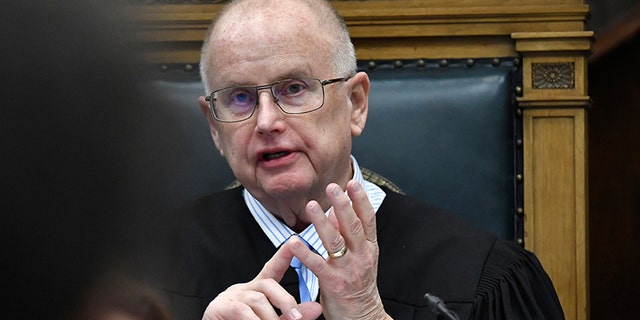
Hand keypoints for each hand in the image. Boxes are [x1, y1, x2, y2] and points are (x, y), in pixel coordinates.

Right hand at [202, 242, 322, 319]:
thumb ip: (291, 315)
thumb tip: (317, 308)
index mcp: (256, 291)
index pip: (272, 270)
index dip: (283, 256)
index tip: (294, 241)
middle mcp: (243, 290)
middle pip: (268, 284)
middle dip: (285, 299)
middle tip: (296, 317)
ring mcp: (230, 297)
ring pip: (257, 299)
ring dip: (271, 317)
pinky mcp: (218, 308)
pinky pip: (240, 310)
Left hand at [292, 180, 391, 319]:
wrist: (363, 317)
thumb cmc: (358, 286)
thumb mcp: (359, 258)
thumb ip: (348, 235)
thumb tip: (338, 211)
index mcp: (369, 248)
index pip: (368, 219)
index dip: (361, 200)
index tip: (352, 183)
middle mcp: (362, 257)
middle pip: (353, 226)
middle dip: (343, 205)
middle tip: (332, 187)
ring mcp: (348, 270)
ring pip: (335, 242)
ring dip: (322, 222)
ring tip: (311, 206)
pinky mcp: (333, 284)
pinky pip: (317, 265)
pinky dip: (305, 252)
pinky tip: (294, 242)